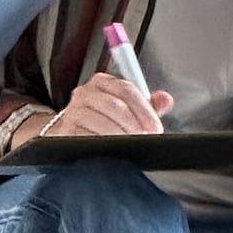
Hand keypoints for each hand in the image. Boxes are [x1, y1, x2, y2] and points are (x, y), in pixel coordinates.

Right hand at [42, 72, 171, 139]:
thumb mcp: (127, 108)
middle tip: (144, 138)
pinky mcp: (66, 130)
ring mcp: (73, 111)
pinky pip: (88, 138)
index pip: (126, 89)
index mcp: (103, 82)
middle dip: (134, 125)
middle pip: (114, 105)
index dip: (144, 109)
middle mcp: (85, 93)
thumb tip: (165, 99)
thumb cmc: (103, 119)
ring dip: (120, 137)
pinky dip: (103, 145)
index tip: (155, 127)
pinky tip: (112, 151)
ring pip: (102, 123)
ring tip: (131, 146)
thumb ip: (148, 104)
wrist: (68, 133)